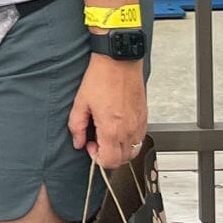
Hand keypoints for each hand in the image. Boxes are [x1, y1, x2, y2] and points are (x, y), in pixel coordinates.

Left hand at [68, 53, 147, 171]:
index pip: (110, 161)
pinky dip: (129, 139)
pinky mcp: (144, 117)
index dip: (97, 158)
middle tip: (97, 140)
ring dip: (120, 149)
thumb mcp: (81, 102)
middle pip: (123, 160)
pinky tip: (119, 127)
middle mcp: (129, 130)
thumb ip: (77, 126)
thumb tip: (78, 142)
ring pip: (133, 151)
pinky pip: (140, 138)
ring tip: (108, 134)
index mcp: (112, 129)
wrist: (119, 61)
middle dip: (108, 155)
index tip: (90, 145)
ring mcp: (139, 124)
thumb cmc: (101, 77)